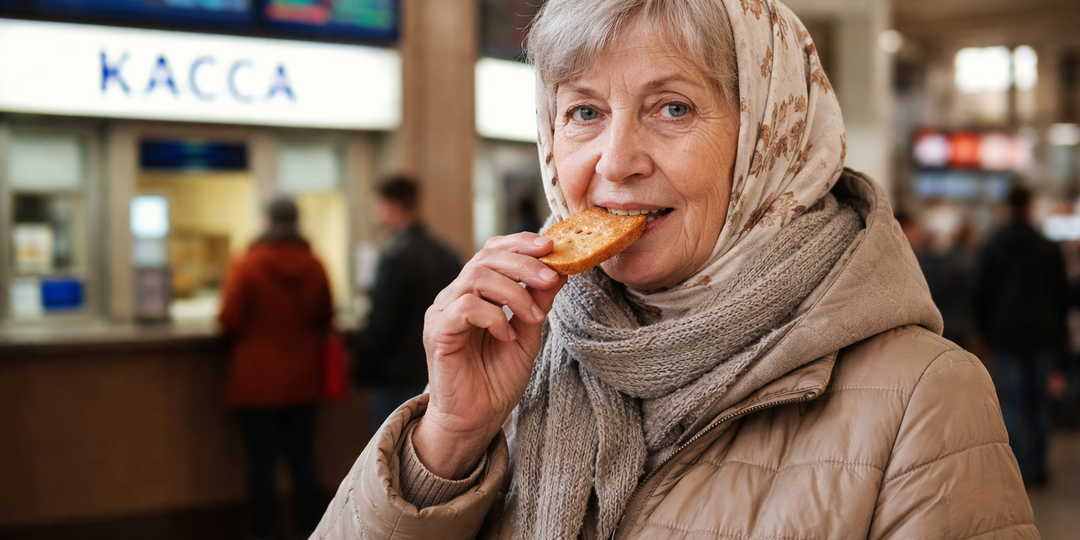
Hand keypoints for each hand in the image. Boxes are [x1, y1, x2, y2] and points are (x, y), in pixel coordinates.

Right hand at [413, 233, 565, 478]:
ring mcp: (443, 312)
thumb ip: (537, 302)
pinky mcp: (437, 332)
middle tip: (550, 278)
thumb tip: (558, 271)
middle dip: (523, 263)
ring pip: (476, 277)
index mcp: (475, 292)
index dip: (520, 244)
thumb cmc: (497, 379)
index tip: (551, 247)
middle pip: (485, 257)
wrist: (476, 420)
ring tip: (533, 316)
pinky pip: (465, 307)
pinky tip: (505, 335)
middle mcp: (455, 296)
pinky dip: (493, 317)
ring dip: (513, 291)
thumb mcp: (527, 334)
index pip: (492, 251)